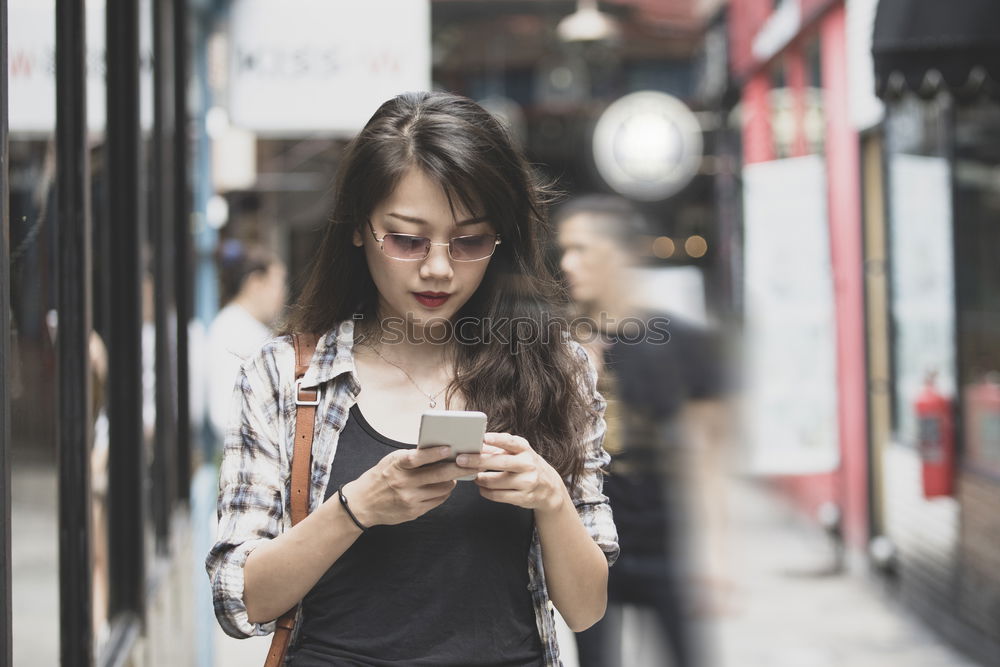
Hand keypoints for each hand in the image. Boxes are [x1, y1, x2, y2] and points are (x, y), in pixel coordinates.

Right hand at [343, 446, 467, 526]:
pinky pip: (437, 501)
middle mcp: (404, 483)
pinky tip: (445, 486)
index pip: (418, 458)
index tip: (449, 448)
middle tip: (472, 463)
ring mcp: (410, 499)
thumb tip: (439, 450)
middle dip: (458, 468)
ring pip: (442, 489)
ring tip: (455, 474)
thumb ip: (412, 456)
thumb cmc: (379, 477)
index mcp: (397, 466)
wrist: (362, 504)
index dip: (435, 453)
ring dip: (452, 481)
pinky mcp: (414, 512)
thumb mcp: (391, 461)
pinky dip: (444, 492)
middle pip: (438, 475)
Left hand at [456, 433, 567, 512]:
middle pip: (500, 462)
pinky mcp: (523, 498)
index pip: (511, 442)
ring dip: (479, 479)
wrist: (548, 488)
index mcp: (525, 449)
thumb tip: (475, 443)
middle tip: (460, 459)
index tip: (483, 438)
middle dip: (477, 461)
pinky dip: (485, 491)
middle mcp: (528, 464)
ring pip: (495, 482)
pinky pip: (497, 496)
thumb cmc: (526, 465)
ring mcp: (527, 482)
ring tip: (473, 475)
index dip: (496, 439)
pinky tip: (481, 487)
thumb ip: (498, 447)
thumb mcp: (518, 453)